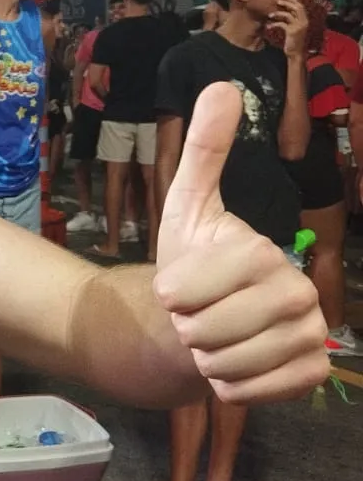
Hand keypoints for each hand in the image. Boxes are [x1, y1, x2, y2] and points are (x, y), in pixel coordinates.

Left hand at [153, 83, 328, 404]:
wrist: (202, 320)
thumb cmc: (191, 265)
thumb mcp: (188, 207)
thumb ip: (204, 152)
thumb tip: (221, 87)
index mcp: (264, 252)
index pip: (186, 292)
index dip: (170, 295)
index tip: (178, 287)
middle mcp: (299, 291)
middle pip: (204, 332)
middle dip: (185, 329)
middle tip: (197, 316)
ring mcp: (309, 334)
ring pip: (223, 365)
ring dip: (203, 359)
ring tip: (213, 339)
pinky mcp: (310, 374)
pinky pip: (249, 393)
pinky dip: (228, 386)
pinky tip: (234, 366)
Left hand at [271, 0, 308, 58]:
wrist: (296, 53)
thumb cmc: (293, 41)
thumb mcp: (294, 29)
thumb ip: (292, 20)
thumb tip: (283, 12)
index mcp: (305, 20)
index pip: (301, 6)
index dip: (293, 0)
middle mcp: (304, 21)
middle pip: (297, 7)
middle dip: (287, 2)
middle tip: (278, 1)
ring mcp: (299, 26)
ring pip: (288, 15)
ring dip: (278, 13)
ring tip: (270, 15)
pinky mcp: (292, 31)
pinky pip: (282, 24)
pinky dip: (274, 24)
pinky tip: (268, 26)